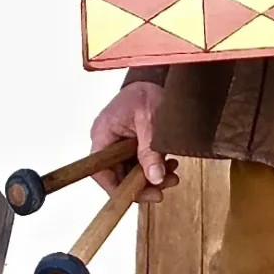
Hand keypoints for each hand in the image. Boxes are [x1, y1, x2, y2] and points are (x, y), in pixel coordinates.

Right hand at [90, 82, 178, 203]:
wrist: (154, 77)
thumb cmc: (147, 92)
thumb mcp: (151, 120)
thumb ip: (151, 149)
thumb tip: (154, 178)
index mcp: (103, 133)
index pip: (101, 171)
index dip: (116, 188)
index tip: (137, 195)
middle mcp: (106, 141)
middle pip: (117, 175)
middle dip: (141, 185)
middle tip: (162, 189)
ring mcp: (118, 143)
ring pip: (130, 171)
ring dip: (151, 177)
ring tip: (172, 176)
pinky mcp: (130, 143)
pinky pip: (138, 162)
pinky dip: (154, 167)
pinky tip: (169, 166)